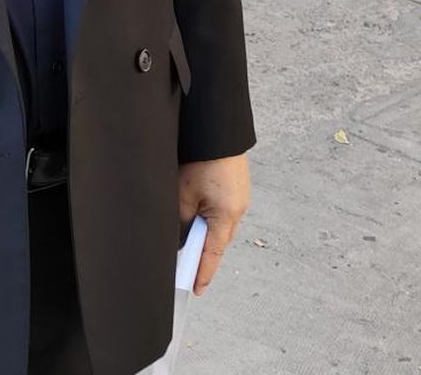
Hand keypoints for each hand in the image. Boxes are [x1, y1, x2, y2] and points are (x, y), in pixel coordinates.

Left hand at [178, 154, 250, 295]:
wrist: (218, 131)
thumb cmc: (202, 160)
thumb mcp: (183, 194)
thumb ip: (181, 222)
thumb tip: (180, 238)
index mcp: (226, 215)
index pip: (212, 253)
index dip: (203, 273)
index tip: (197, 289)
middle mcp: (238, 209)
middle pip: (218, 241)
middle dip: (203, 252)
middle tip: (186, 265)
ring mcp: (241, 198)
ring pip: (222, 226)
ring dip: (206, 232)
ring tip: (189, 233)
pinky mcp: (238, 188)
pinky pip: (225, 211)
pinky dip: (212, 218)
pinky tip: (200, 212)